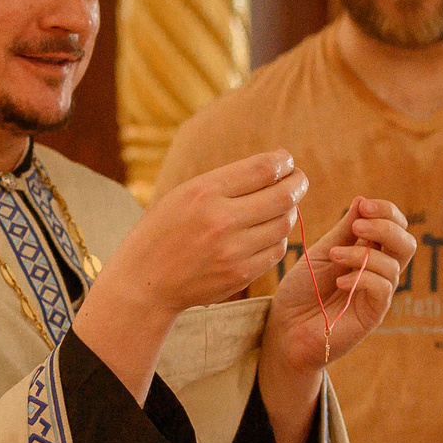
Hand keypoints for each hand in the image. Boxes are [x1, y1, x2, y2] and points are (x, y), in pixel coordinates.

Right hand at [99, 151, 305, 320]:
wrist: (144, 282)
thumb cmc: (163, 231)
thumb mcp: (183, 195)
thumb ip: (225, 183)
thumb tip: (273, 169)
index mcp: (204, 192)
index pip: (264, 169)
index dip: (284, 161)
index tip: (287, 161)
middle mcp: (221, 220)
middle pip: (283, 196)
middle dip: (297, 183)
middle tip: (298, 180)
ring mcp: (233, 250)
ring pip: (284, 224)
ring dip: (289, 212)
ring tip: (282, 206)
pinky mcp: (240, 274)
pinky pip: (276, 251)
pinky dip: (277, 238)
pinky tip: (268, 233)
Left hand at [263, 195, 413, 373]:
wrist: (286, 328)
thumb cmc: (302, 290)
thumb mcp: (322, 252)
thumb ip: (343, 231)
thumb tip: (362, 200)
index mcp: (368, 252)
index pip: (395, 226)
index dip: (386, 211)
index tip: (363, 205)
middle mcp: (379, 271)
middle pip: (406, 243)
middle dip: (386, 227)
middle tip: (358, 225)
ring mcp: (378, 293)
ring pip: (395, 264)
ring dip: (363, 254)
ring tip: (335, 257)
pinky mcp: (373, 314)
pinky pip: (384, 288)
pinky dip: (363, 278)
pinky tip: (339, 282)